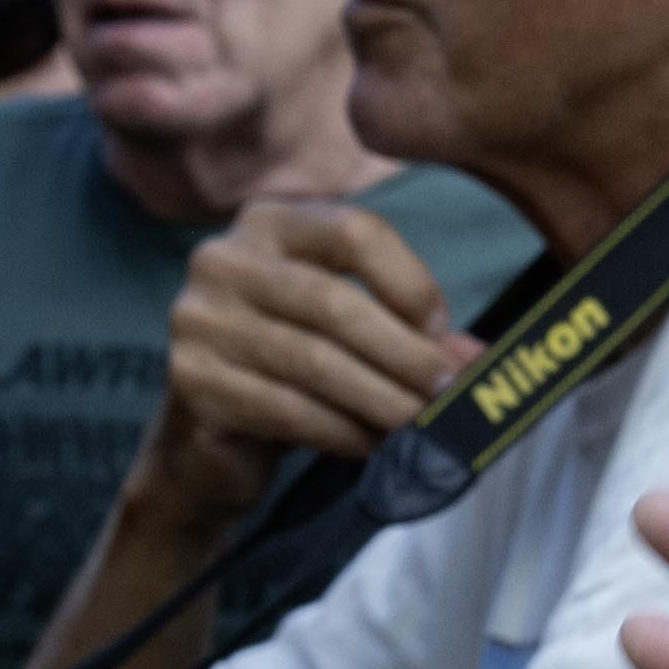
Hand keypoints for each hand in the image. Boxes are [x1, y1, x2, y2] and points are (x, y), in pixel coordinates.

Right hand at [136, 202, 473, 526]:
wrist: (206, 443)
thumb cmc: (291, 370)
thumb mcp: (347, 334)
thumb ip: (407, 332)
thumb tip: (477, 359)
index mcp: (268, 223)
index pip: (352, 230)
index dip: (408, 280)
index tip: (443, 330)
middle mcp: (222, 260)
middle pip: (333, 302)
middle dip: (403, 353)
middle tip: (449, 391)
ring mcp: (198, 320)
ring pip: (313, 361)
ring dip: (381, 398)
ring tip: (422, 424)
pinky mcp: (191, 382)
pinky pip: (287, 408)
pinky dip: (343, 429)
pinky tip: (375, 445)